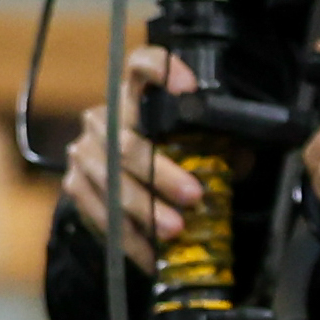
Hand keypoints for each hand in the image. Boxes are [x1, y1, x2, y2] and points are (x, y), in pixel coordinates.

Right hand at [60, 46, 201, 269]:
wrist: (119, 174)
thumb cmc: (171, 150)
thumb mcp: (197, 141)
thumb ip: (218, 142)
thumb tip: (243, 159)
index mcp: (137, 93)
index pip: (142, 65)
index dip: (162, 70)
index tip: (189, 88)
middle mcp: (104, 116)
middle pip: (127, 141)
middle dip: (161, 172)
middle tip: (194, 195)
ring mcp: (85, 150)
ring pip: (112, 180)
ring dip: (145, 208)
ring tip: (175, 231)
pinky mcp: (75, 183)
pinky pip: (100, 213)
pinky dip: (129, 237)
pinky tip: (152, 255)